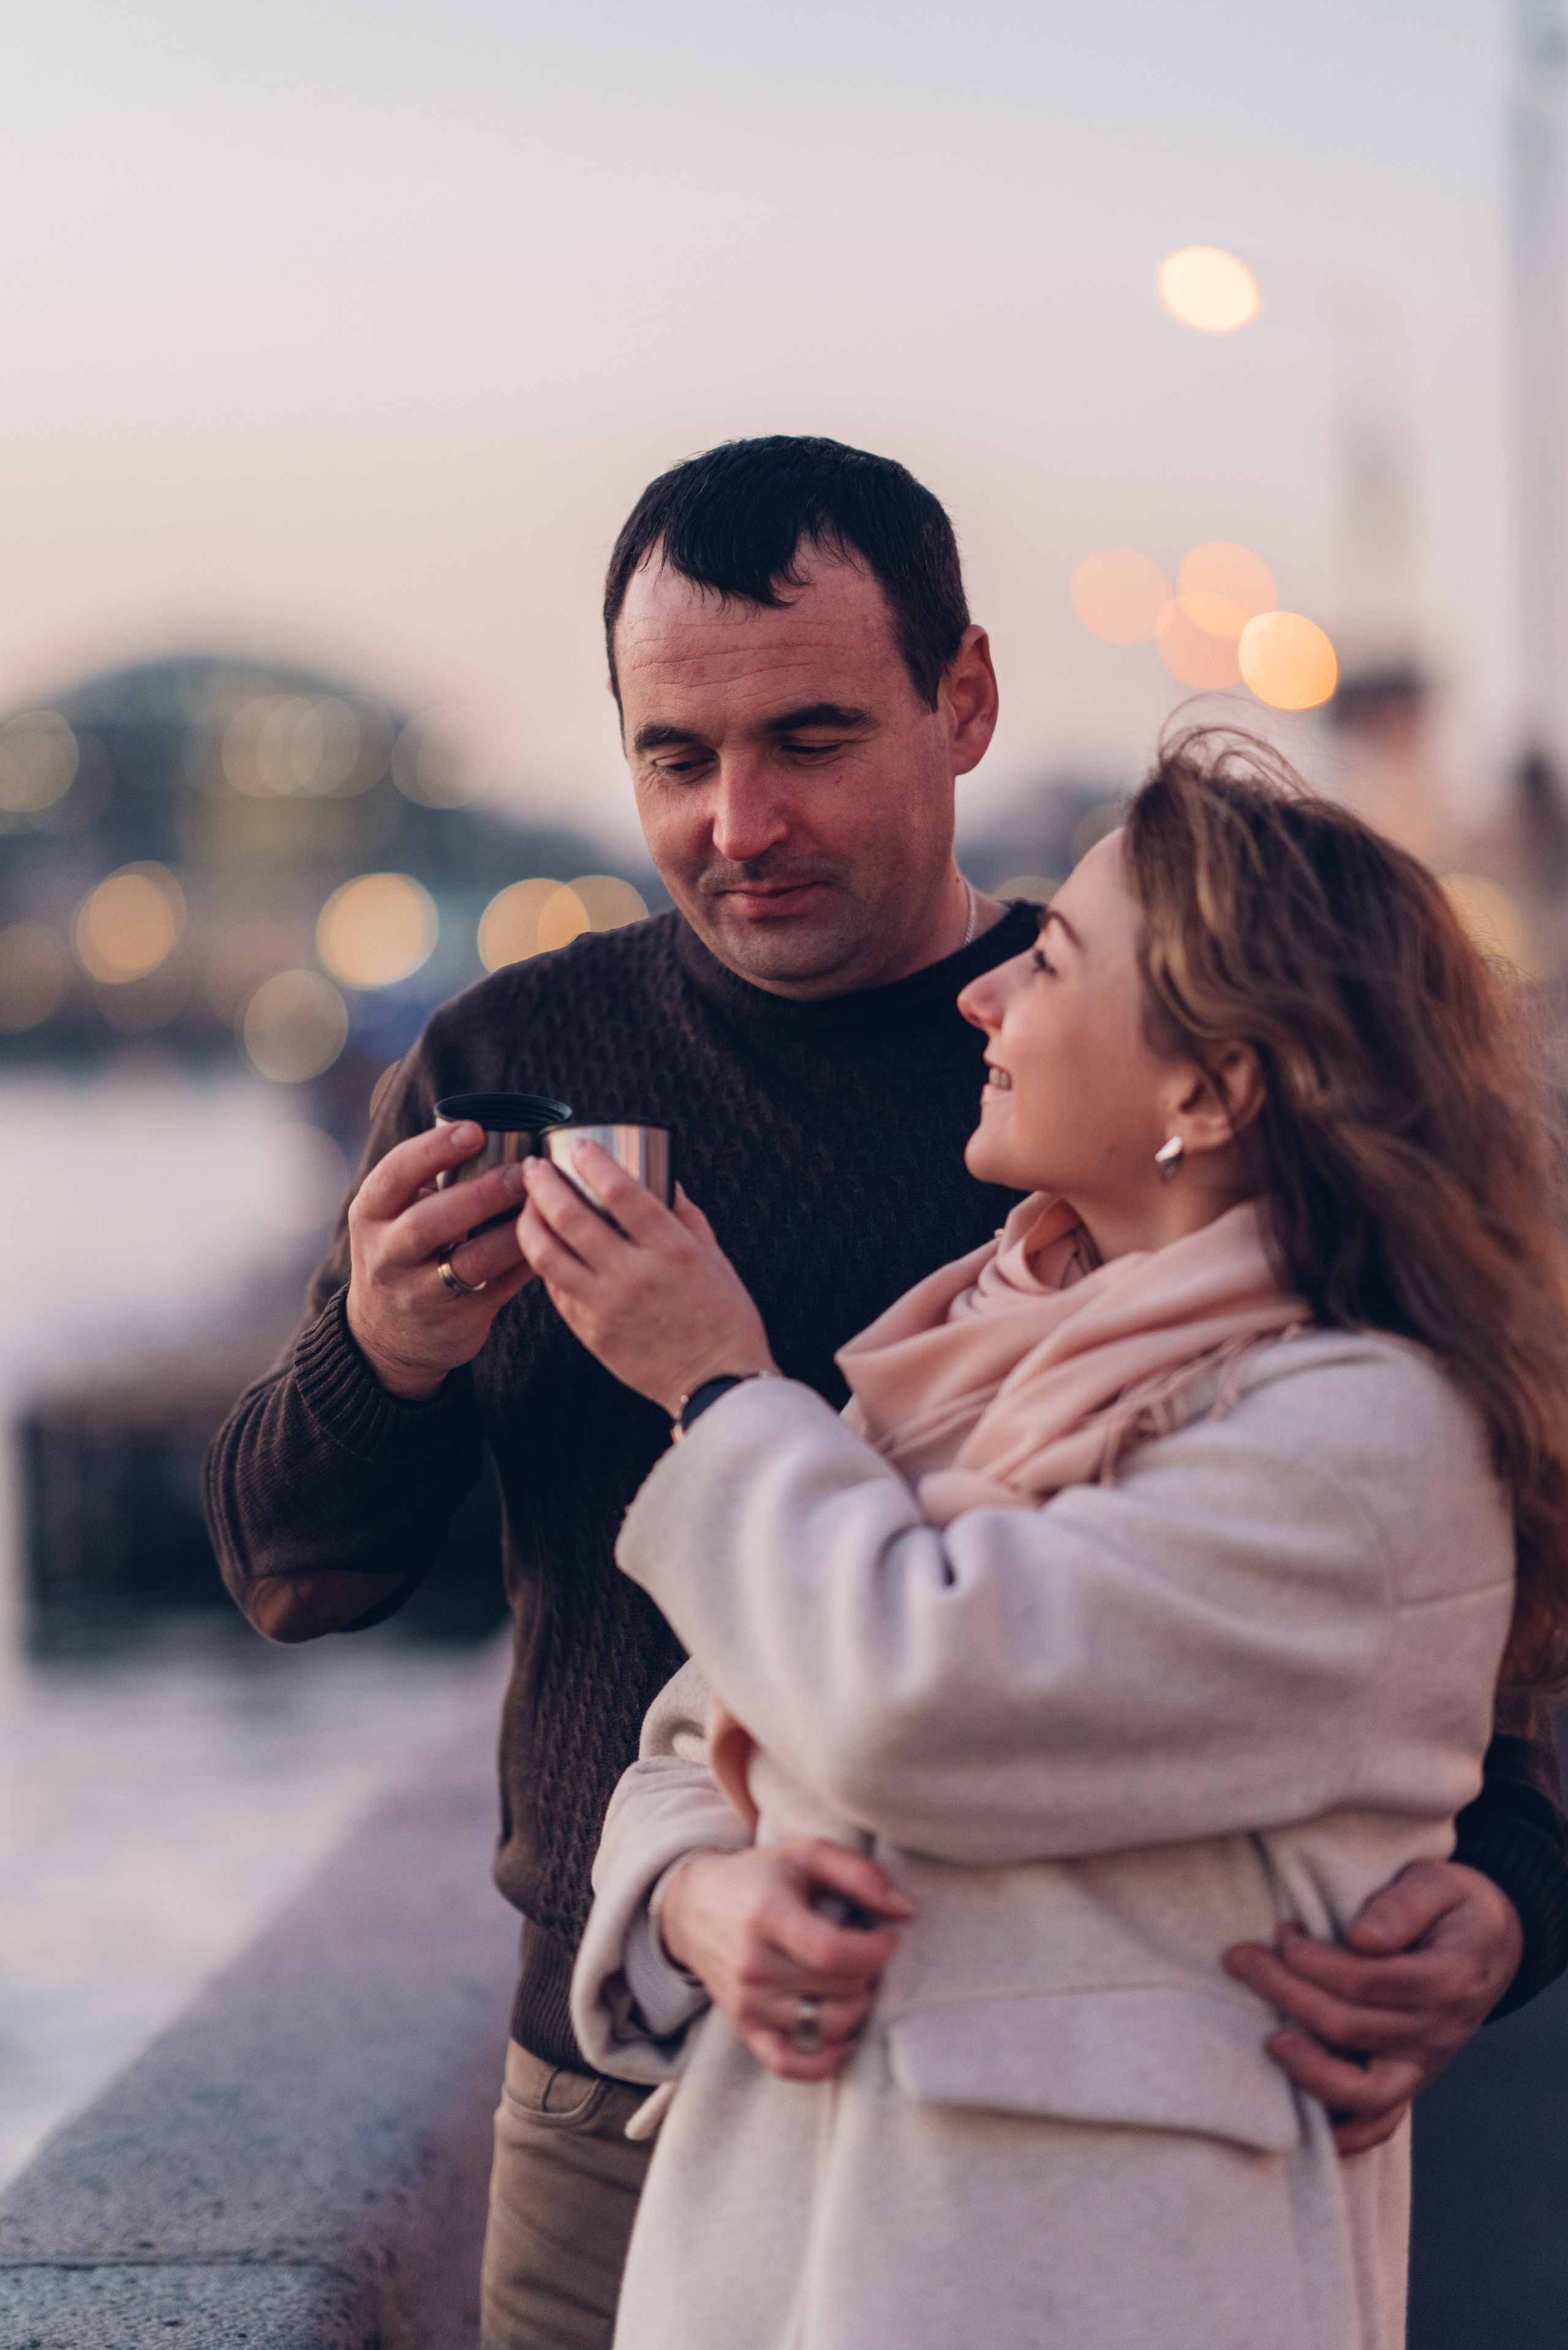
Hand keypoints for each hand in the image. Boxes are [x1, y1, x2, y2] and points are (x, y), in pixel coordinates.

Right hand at [345, 1122, 537, 1399]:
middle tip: (521, 1173)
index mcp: (371, 1214)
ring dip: (509, 1234)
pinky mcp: (454, 1321)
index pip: (395, 1175)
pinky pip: (497, 1290)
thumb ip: (427, 1180)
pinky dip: (524, 1264)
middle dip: (479, 1195)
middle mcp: (387, 1254)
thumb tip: (495, 1132)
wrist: (386, 1337)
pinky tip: (549, 1241)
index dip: (434, 1150)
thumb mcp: (392, 1215)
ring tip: (541, 1207)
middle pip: (428, 1223)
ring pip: (467, 1263)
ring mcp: (418, 1293)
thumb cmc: (402, 1252)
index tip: (475, 1130)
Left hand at [517, 1144, 775, 1413]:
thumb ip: (685, 1215)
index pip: (619, 1190)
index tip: (578, 1147)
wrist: (717, 1383)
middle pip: (569, 1216)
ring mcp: (607, 1305)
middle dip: (543, 1183)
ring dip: (529, 1222)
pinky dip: (545, 1265)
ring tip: (528, 1207)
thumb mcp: (714, 1257)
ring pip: (546, 1255)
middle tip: (534, 1169)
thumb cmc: (724, 1319)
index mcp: (672, 1249)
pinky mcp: (590, 1332)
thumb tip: (663, 1180)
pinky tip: (545, 1250)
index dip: (591, 1161)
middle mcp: (634, 1274)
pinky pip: (555, 1290)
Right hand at [658, 1839, 915, 2081]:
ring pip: (825, 2026)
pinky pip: (788, 2064)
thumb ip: (860, 1874)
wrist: (693, 1907)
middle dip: (868, 1972)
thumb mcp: (806, 1854)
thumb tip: (908, 1911)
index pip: (834, 1953)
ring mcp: (747, 2002)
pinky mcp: (745, 2028)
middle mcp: (752, 1965)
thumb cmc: (760, 1876)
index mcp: (767, 1915)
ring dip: (855, 2006)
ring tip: (854, 1980)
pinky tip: (844, 2039)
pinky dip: (824, 2062)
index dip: (875, 1951)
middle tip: (867, 1952)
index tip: (887, 1937)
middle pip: (837, 1989)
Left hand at [1224, 1859, 1523, 2155]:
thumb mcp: (1437, 1881)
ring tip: (1270, 2041)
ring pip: (1366, 2092)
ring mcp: (1424, 2066)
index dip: (1314, 1960)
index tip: (1281, 1932)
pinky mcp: (1410, 2082)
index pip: (1367, 1981)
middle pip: (1351, 2028)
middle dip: (1286, 1993)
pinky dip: (1345, 2134)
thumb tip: (1363, 1937)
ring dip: (1309, 2070)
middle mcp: (1438, 2033)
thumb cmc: (1452, 1906)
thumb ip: (1403, 1904)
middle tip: (1242, 1960)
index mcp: (1447, 1980)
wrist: (1489, 1943)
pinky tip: (1305, 2121)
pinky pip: (1381, 2123)